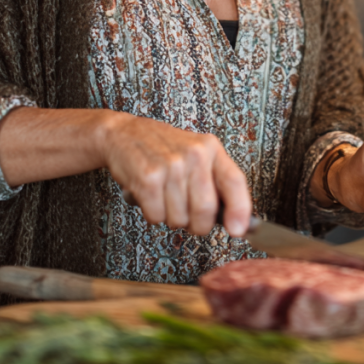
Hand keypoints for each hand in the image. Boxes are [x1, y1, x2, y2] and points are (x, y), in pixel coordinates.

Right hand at [100, 112, 251, 236]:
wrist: (124, 133)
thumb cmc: (162, 148)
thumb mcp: (195, 153)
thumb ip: (215, 180)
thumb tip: (235, 219)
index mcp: (211, 148)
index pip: (234, 181)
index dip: (240, 210)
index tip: (238, 230)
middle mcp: (194, 154)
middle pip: (206, 210)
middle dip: (196, 224)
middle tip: (186, 213)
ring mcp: (172, 165)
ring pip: (180, 219)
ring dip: (170, 216)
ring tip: (164, 194)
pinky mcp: (149, 178)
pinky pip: (157, 217)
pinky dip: (152, 213)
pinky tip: (150, 194)